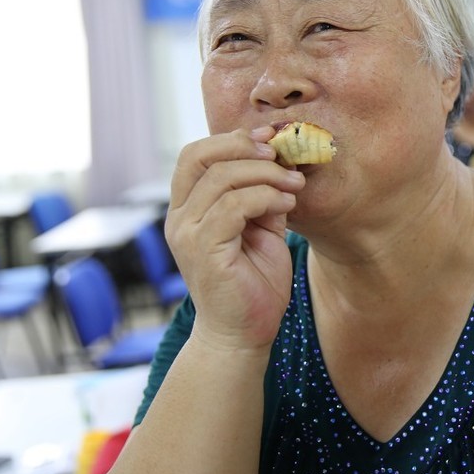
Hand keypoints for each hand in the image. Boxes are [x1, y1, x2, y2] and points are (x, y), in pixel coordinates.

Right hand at [164, 126, 305, 351]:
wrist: (245, 334)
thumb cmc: (254, 283)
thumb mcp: (262, 228)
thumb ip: (262, 196)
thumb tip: (280, 160)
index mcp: (188, 209)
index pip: (196, 154)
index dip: (232, 139)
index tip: (271, 139)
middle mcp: (179, 218)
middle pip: (199, 156)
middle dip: (245, 147)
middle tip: (282, 156)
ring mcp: (187, 234)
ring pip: (222, 178)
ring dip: (266, 175)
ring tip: (294, 186)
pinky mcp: (203, 250)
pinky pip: (233, 206)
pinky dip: (266, 197)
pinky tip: (287, 206)